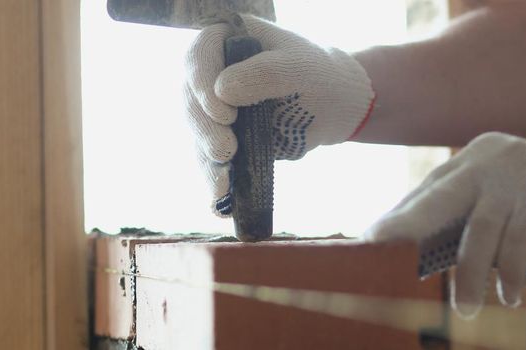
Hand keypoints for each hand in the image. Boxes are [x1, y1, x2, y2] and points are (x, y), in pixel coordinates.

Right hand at [184, 15, 374, 215]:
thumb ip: (264, 74)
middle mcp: (211, 71)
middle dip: (205, 130)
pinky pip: (210, 158)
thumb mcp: (299, 68)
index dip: (202, 85)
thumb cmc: (318, 74)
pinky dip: (214, 180)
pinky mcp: (223, 136)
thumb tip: (222, 91)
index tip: (226, 113)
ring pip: (197, 133)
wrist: (334, 103)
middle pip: (190, 100)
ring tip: (222, 186)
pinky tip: (219, 202)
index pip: (198, 57)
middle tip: (225, 152)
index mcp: (225, 39)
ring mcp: (213, 106)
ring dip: (206, 161)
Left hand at [364, 132, 525, 317]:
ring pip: (481, 229)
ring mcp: (525, 174)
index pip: (428, 192)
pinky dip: (510, 275)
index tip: (367, 243)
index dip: (399, 220)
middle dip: (407, 227)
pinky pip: (518, 242)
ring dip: (471, 275)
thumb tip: (397, 252)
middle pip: (441, 197)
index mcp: (473, 159)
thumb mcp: (493, 213)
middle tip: (379, 250)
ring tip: (467, 308)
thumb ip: (456, 222)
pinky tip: (509, 295)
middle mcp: (495, 157)